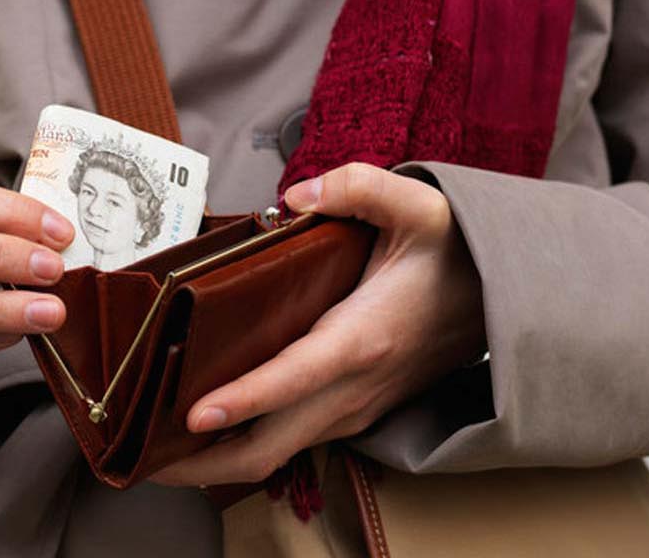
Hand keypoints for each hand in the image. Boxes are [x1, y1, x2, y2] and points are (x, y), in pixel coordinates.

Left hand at [150, 163, 485, 486]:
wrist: (510, 303)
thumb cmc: (457, 255)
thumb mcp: (421, 204)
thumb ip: (360, 187)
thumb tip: (297, 196)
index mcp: (363, 338)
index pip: (293, 379)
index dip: (243, 400)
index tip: (191, 415)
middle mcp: (354, 387)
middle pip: (270, 446)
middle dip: (202, 460)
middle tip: (139, 455)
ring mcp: (353, 408)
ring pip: (275, 453)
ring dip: (214, 460)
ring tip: (150, 449)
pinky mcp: (351, 412)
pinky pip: (289, 441)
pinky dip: (241, 445)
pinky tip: (198, 433)